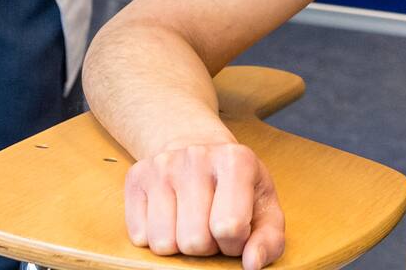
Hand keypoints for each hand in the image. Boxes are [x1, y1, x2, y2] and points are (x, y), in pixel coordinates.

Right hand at [125, 140, 284, 267]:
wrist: (199, 147)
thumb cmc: (237, 186)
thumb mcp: (265, 208)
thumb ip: (269, 240)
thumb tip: (251, 264)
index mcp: (236, 160)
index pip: (228, 227)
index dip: (234, 243)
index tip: (236, 232)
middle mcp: (197, 156)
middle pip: (194, 241)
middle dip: (206, 246)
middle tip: (211, 227)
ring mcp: (163, 165)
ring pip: (164, 243)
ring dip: (180, 244)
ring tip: (192, 222)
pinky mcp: (136, 176)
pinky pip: (140, 236)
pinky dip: (156, 237)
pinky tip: (171, 216)